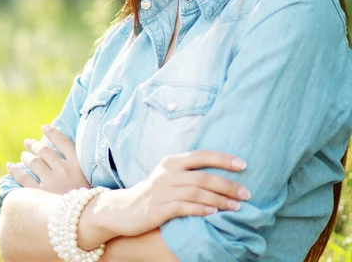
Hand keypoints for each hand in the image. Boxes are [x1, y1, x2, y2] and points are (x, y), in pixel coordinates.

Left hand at [6, 125, 90, 192]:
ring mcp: (51, 181)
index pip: (63, 140)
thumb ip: (77, 164)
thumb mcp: (88, 178)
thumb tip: (62, 151)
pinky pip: (23, 179)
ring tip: (23, 155)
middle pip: (45, 150)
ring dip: (26, 157)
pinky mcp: (40, 195)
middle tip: (28, 142)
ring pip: (34, 162)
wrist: (85, 221)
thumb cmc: (87, 200)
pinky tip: (11, 166)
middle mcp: (64, 169)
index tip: (44, 127)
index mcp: (77, 163)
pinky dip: (15, 171)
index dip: (52, 132)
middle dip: (34, 144)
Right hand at [96, 150, 250, 238]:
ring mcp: (162, 190)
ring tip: (236, 207)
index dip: (223, 158)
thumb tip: (220, 174)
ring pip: (197, 192)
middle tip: (246, 193)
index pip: (201, 155)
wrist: (122, 209)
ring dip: (219, 200)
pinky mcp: (158, 208)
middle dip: (228, 184)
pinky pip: (184, 208)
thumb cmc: (152, 193)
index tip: (243, 165)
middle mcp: (168, 173)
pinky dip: (201, 209)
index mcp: (172, 161)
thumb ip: (189, 173)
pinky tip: (214, 214)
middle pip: (203, 176)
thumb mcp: (168, 176)